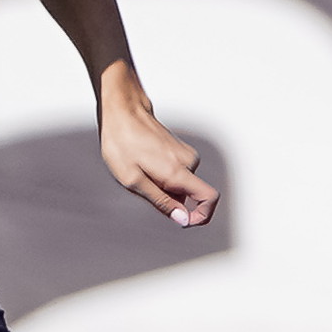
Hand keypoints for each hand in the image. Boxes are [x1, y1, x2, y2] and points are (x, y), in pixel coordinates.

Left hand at [100, 89, 217, 227]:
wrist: (122, 110)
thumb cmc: (122, 143)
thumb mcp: (132, 180)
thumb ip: (160, 201)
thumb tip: (183, 219)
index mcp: (177, 172)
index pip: (209, 197)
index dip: (202, 215)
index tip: (183, 222)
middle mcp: (188, 162)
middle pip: (189, 195)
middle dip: (169, 199)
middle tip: (140, 185)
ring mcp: (185, 154)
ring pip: (181, 184)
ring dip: (162, 186)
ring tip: (139, 170)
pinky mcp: (180, 150)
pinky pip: (177, 174)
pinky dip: (161, 176)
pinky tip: (143, 163)